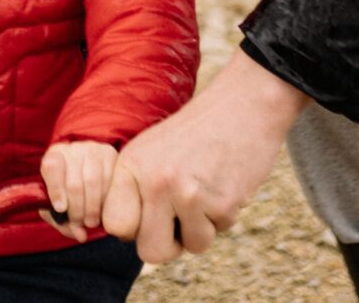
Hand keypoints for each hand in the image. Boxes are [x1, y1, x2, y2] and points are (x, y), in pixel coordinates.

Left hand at [39, 141, 119, 239]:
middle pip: (74, 182)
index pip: (52, 167)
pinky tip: (105, 208)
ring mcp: (92, 149)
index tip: (61, 209)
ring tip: (91, 221)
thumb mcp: (57, 207)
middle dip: (77, 210)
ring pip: (93, 181)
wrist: (88, 174)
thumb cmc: (68, 193)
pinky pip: (110, 179)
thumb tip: (80, 235)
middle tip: (80, 224)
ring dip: (93, 208)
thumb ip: (62, 222)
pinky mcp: (110, 153)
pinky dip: (107, 199)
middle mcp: (72, 148)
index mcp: (53, 156)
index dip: (56, 190)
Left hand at [101, 51, 307, 262]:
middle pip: (150, 252)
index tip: (150, 215)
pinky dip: (223, 216)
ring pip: (191, 246)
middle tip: (181, 219)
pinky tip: (223, 184)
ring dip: (201, 228)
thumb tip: (127, 235)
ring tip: (205, 190)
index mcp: (131, 165)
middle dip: (169, 244)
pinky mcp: (221, 204)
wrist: (243, 106)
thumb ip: (135, 188)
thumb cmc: (195, 132)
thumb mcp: (152, 149)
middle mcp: (154, 181)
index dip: (135, 229)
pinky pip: (218, 232)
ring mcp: (187, 194)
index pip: (115, 225)